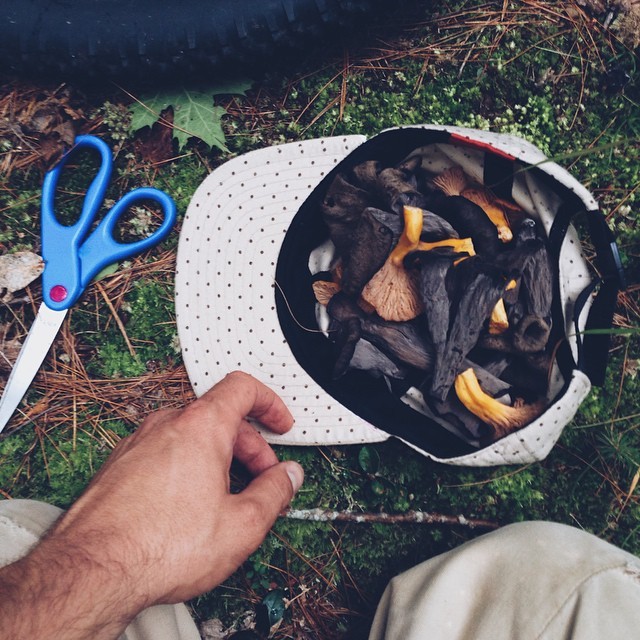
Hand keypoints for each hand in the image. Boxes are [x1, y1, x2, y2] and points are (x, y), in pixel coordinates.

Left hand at [0, 371, 303, 638]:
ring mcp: (138, 443)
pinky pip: (165, 452)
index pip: (242, 388)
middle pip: (219, 417)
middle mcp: (166, 425)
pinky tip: (189, 507)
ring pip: (191, 436)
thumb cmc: (157, 546)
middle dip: (249, 446)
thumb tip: (287, 477)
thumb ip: (275, 492)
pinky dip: (188, 467)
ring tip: (225, 498)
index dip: (270, 403)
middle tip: (261, 479)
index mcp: (200, 427)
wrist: (91, 571)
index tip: (279, 423)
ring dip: (217, 458)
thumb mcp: (242, 525)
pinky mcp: (120, 465)